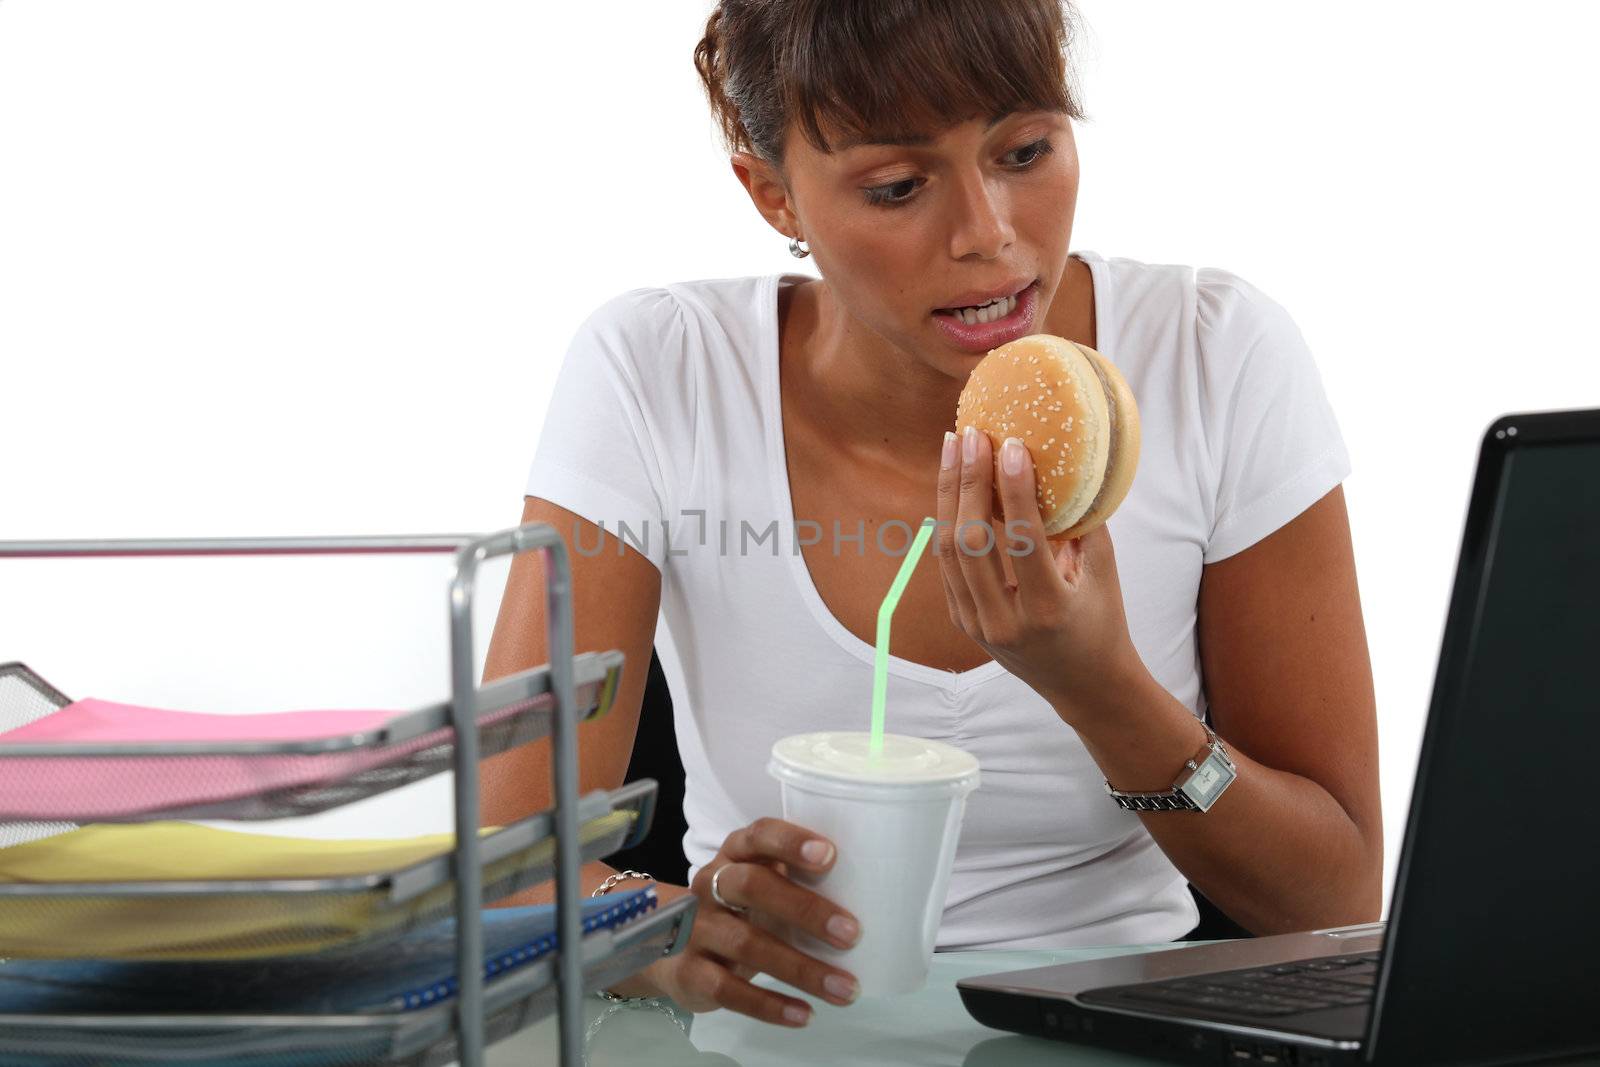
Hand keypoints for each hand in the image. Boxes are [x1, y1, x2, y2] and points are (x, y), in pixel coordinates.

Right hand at [635, 818, 861, 1025]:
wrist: (668, 946)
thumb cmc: (738, 908)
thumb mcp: (761, 885)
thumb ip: (798, 882)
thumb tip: (872, 897)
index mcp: (734, 854)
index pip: (758, 836)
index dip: (790, 842)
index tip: (830, 855)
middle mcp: (710, 884)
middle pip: (751, 886)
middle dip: (805, 909)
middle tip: (852, 934)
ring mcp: (696, 928)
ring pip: (746, 944)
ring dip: (801, 969)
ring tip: (845, 988)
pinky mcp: (690, 972)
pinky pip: (728, 990)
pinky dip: (769, 1005)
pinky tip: (803, 1014)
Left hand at [935, 426, 1140, 722]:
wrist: (1084, 687)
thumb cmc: (1103, 624)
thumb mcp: (1104, 574)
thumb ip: (1084, 524)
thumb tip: (1068, 464)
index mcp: (1048, 610)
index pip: (1022, 540)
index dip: (1013, 490)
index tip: (1011, 445)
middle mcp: (1005, 621)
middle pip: (971, 541)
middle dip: (967, 481)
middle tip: (971, 433)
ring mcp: (977, 625)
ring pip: (948, 550)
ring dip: (948, 493)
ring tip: (954, 446)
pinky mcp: (962, 622)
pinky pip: (946, 564)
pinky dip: (948, 520)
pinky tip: (953, 484)